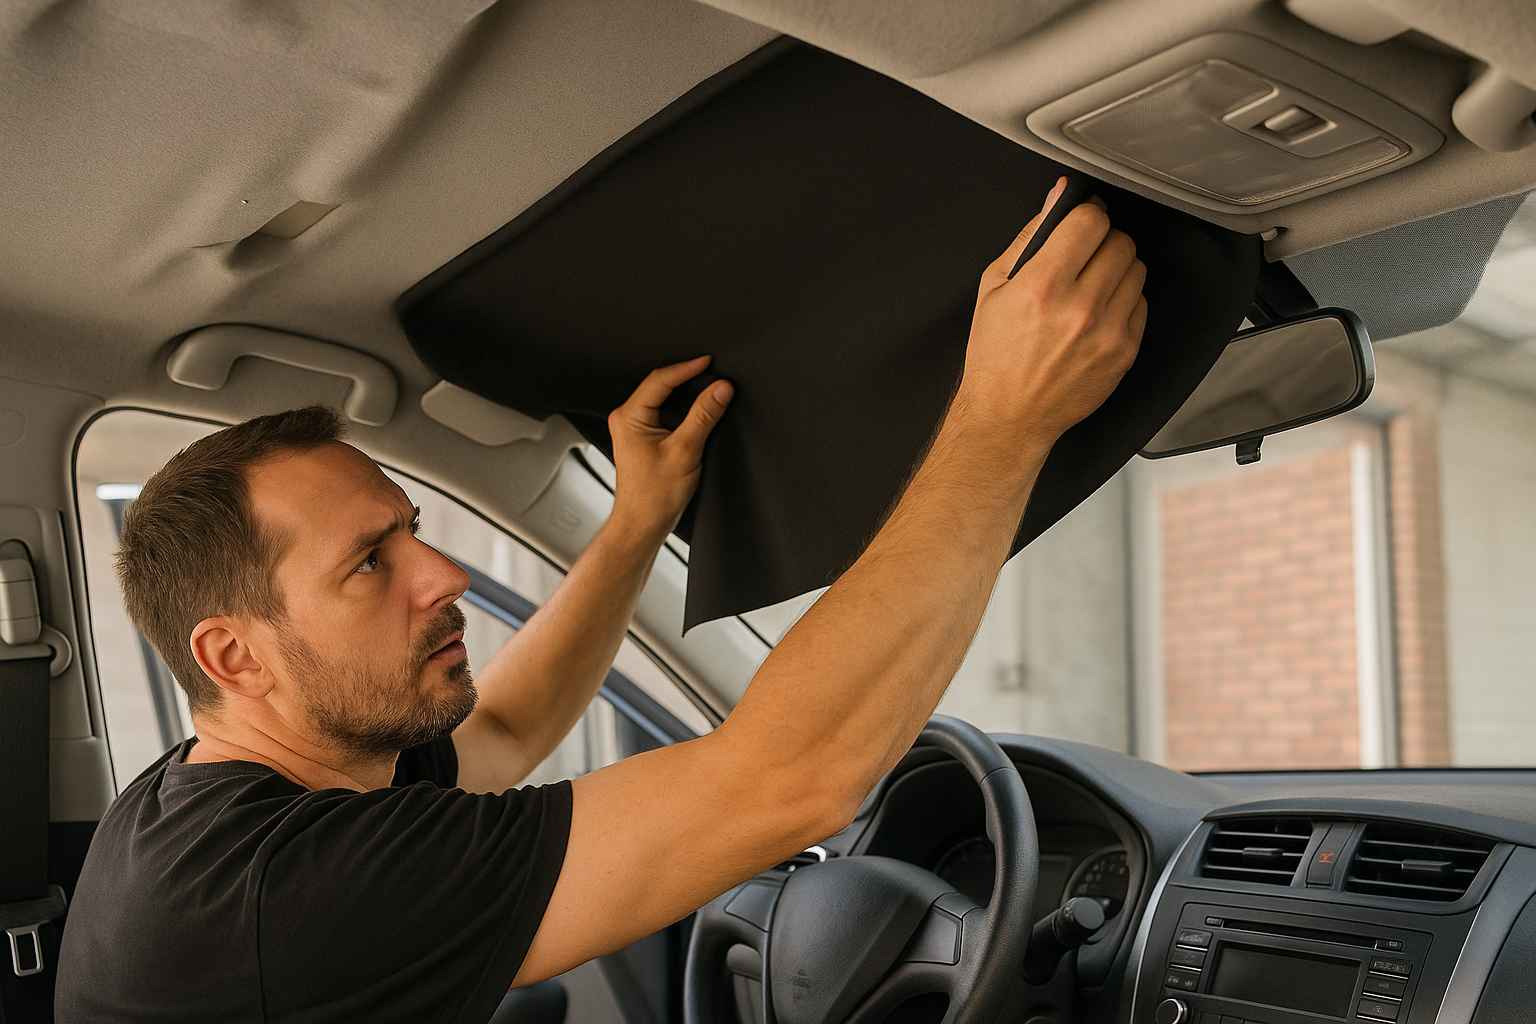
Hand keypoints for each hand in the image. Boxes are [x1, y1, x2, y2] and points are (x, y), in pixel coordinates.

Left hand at [607, 356, 733, 540]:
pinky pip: (664, 413)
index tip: (710, 362)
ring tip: (710, 387)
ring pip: (663, 399)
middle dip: (688, 378)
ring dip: (686, 393)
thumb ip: (703, 416)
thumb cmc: (654, 495)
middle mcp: (627, 418)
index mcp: (629, 416)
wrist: (642, 523)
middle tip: (714, 372)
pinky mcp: (643, 438)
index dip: (688, 368)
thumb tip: (721, 389)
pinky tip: (699, 410)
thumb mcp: (685, 450)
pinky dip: (683, 409)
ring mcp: (633, 428)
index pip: (660, 380)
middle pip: (661, 385)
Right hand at [953, 177, 1147, 450]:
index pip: (1091, 220)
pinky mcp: (1125, 351)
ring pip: (1136, 268)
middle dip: (1102, 241)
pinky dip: (1123, 300)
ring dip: (1116, 268)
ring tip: (1091, 285)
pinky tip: (1098, 313)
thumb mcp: (994, 288)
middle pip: (1120, 241)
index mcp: (1042, 286)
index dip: (1086, 214)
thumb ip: (1030, 237)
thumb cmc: (995, 354)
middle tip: (1083, 257)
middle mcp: (1080, 307)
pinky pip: (1141, 303)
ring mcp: (1108, 331)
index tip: (1079, 223)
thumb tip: (1059, 195)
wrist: (1009, 416)